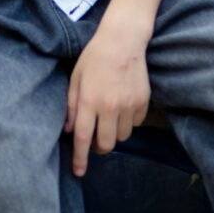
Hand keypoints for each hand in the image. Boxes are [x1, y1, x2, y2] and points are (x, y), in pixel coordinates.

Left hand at [65, 23, 149, 177]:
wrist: (123, 40)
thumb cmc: (95, 57)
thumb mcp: (76, 78)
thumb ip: (72, 106)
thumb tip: (70, 131)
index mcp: (89, 101)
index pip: (83, 138)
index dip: (80, 158)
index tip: (78, 172)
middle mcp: (110, 107)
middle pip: (107, 144)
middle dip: (100, 147)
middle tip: (96, 138)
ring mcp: (129, 105)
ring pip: (123, 136)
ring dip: (115, 132)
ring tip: (110, 117)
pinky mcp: (143, 102)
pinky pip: (136, 123)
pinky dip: (129, 121)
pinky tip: (123, 107)